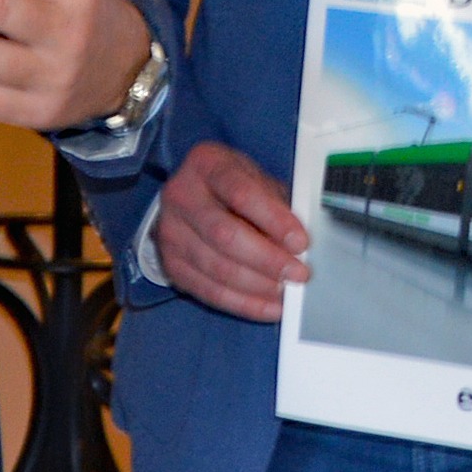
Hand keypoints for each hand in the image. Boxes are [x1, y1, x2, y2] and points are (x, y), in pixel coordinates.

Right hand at [155, 139, 311, 322]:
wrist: (191, 198)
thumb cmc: (232, 187)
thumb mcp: (256, 180)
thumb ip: (277, 205)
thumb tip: (300, 245)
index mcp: (206, 164)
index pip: (241, 193)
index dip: (274, 220)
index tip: (301, 242)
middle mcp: (181, 196)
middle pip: (224, 235)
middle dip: (267, 260)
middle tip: (298, 273)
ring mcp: (170, 232)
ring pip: (216, 267)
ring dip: (257, 285)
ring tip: (286, 292)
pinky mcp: (171, 263)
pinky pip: (208, 291)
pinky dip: (242, 304)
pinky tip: (268, 307)